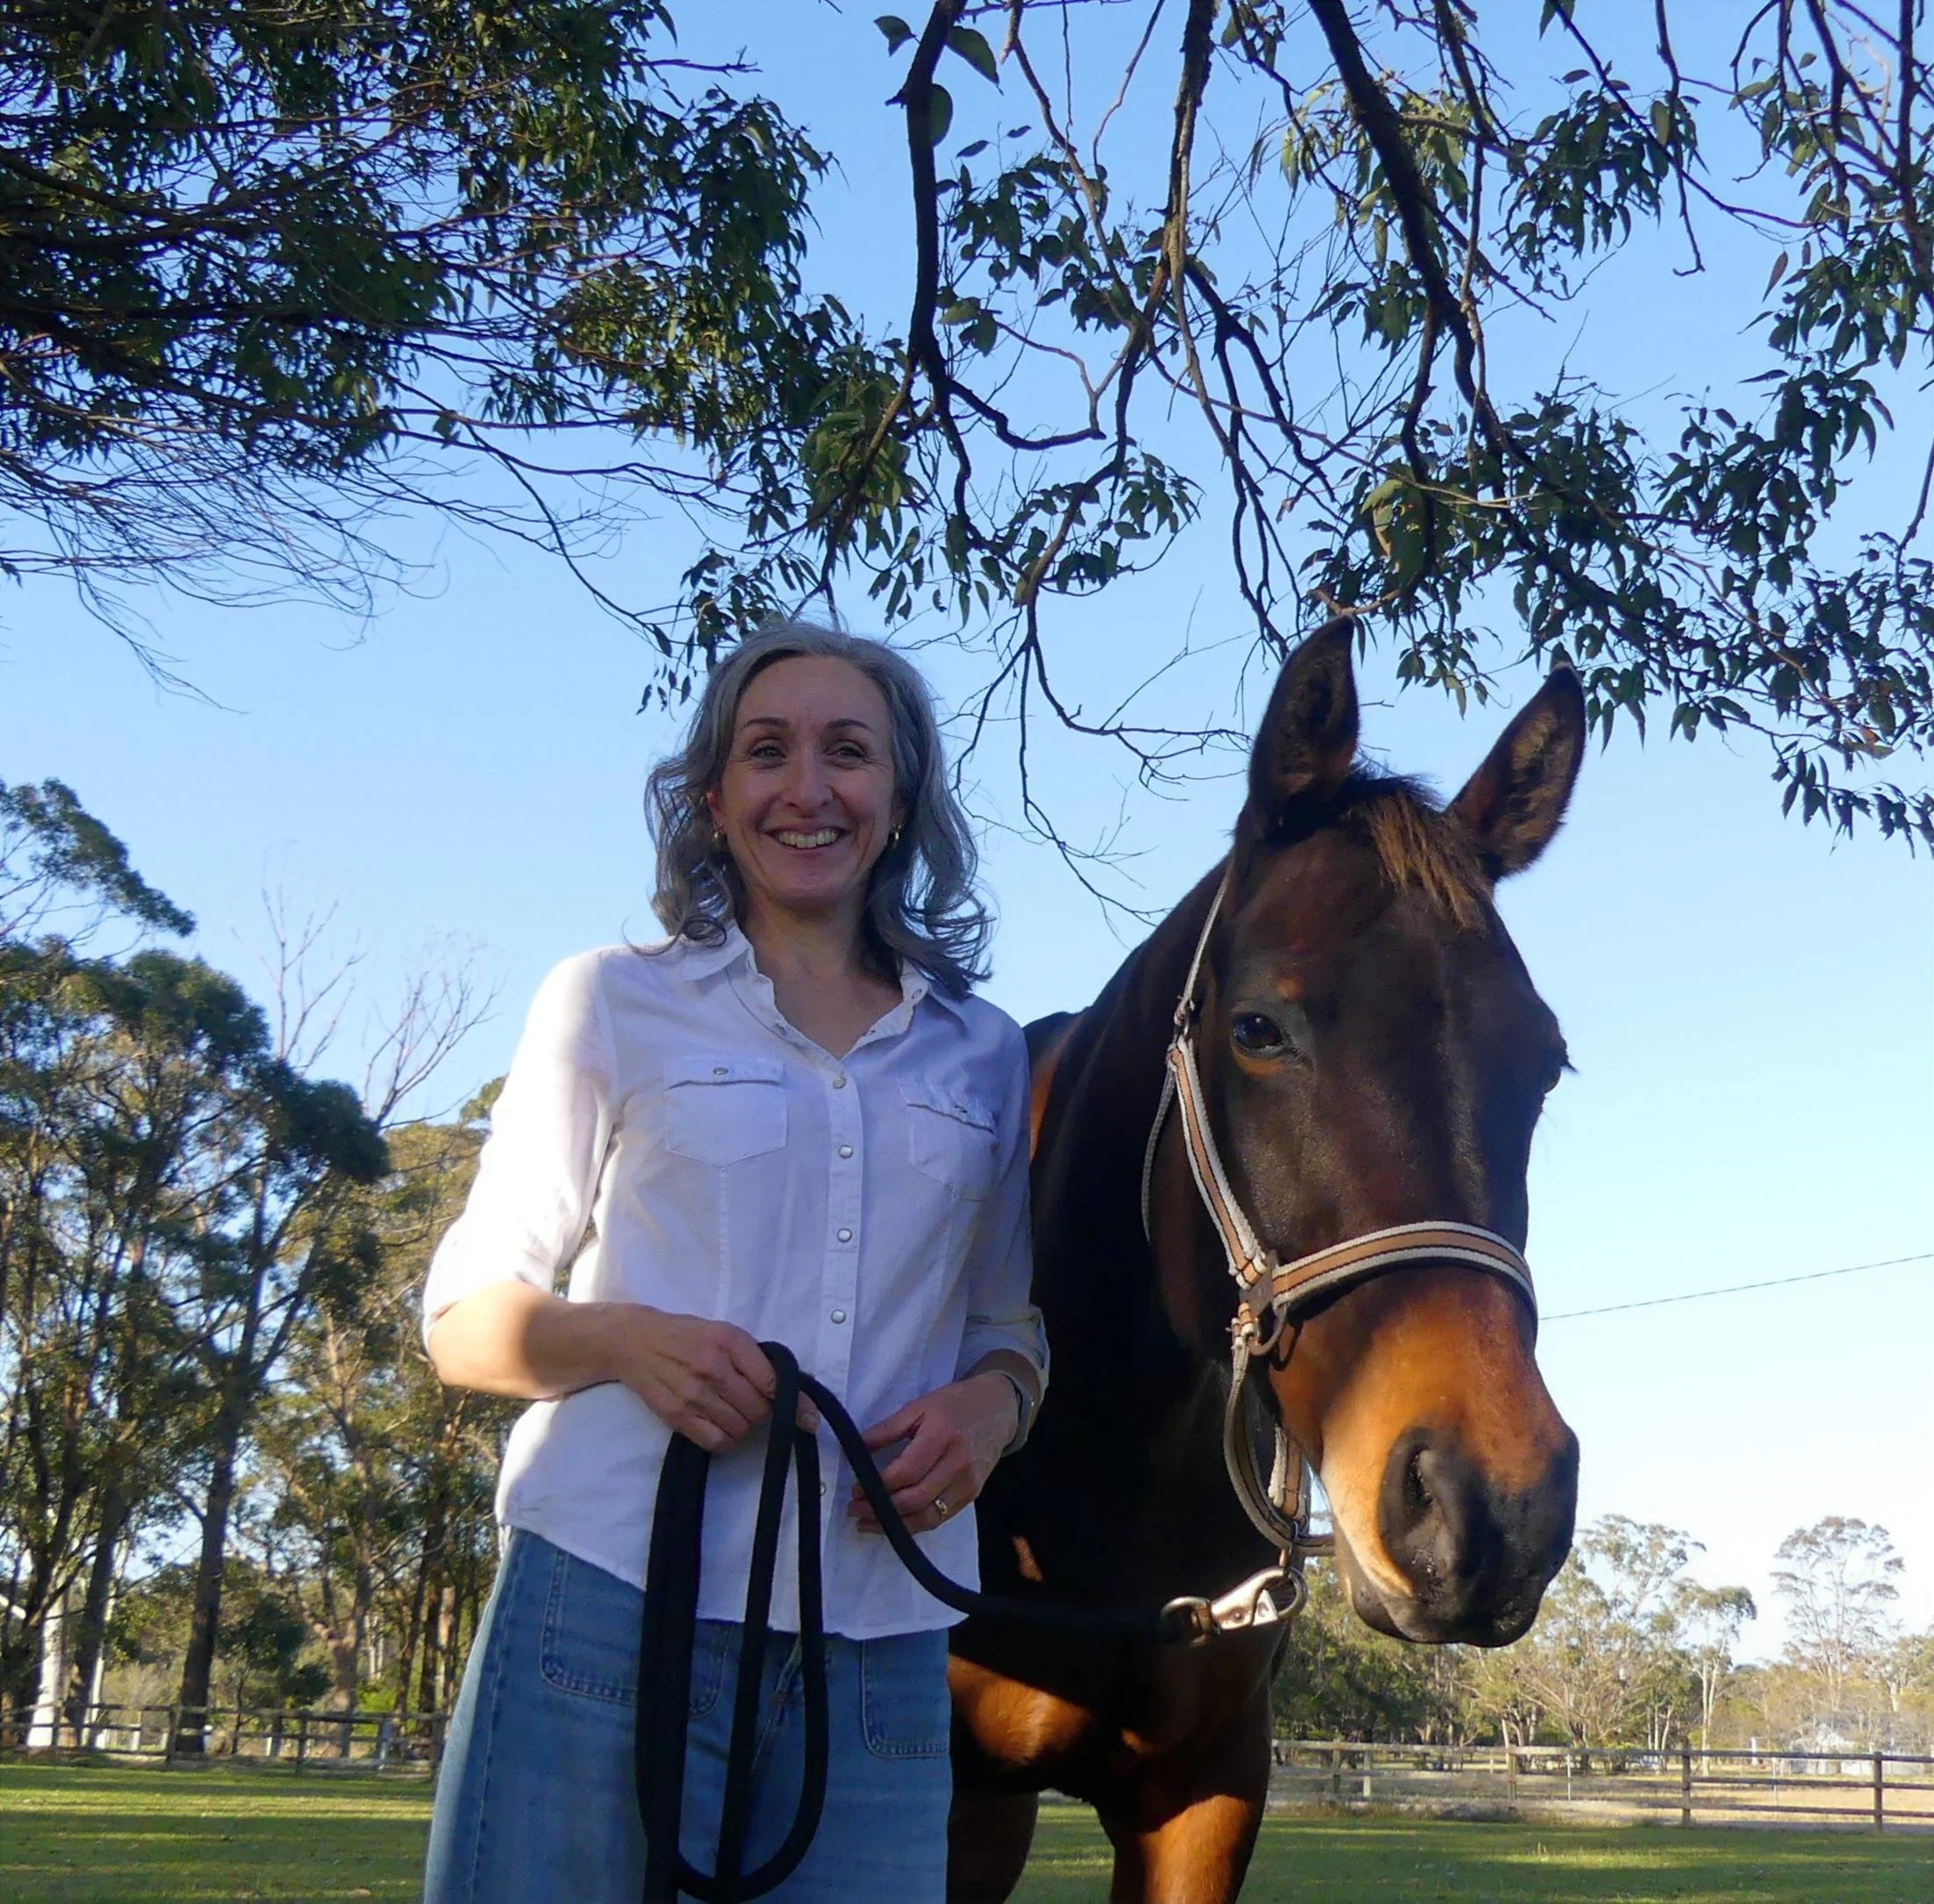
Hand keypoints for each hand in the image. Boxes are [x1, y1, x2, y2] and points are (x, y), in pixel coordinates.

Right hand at [615, 1309, 815, 1452]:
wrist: (635, 1341)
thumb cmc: (687, 1335)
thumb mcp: (724, 1333)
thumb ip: (755, 1358)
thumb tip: (796, 1385)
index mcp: (729, 1341)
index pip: (772, 1382)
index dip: (795, 1405)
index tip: (809, 1420)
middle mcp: (713, 1367)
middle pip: (759, 1410)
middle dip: (763, 1413)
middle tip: (753, 1404)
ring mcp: (693, 1394)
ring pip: (740, 1429)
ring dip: (744, 1426)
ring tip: (733, 1411)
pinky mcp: (676, 1415)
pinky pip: (716, 1442)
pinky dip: (725, 1439)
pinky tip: (720, 1425)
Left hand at [848, 1372, 1018, 1534]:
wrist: (999, 1409)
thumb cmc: (954, 1404)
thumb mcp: (919, 1406)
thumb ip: (887, 1429)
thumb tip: (855, 1449)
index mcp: (941, 1436)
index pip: (906, 1471)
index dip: (877, 1485)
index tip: (855, 1488)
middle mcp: (958, 1464)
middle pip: (915, 1499)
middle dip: (880, 1509)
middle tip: (855, 1509)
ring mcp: (968, 1483)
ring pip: (927, 1516)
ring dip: (893, 1525)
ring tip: (867, 1523)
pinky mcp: (972, 1495)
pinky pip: (940, 1518)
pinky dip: (914, 1525)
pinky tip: (893, 1524)